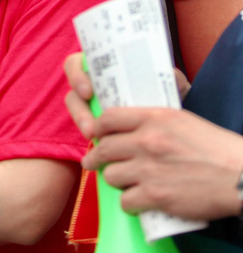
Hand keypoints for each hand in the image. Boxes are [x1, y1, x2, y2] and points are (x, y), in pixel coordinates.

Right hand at [64, 53, 191, 139]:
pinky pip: (88, 134)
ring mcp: (91, 107)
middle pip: (74, 93)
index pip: (77, 64)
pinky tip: (103, 152)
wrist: (171, 122)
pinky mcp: (96, 128)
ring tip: (95, 141)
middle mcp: (92, 86)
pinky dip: (93, 143)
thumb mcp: (165, 83)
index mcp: (101, 68)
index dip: (76, 76)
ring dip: (83, 128)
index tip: (88, 92)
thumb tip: (171, 75)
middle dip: (79, 112)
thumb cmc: (162, 93)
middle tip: (91, 129)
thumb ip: (168, 76)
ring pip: (77, 115)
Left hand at [83, 107, 242, 219]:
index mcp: (154, 118)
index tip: (96, 134)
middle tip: (93, 162)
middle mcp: (146, 141)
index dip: (98, 127)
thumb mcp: (181, 120)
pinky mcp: (156, 196)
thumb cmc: (215, 148)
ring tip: (121, 182)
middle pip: (104, 148)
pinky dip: (129, 203)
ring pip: (111, 175)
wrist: (239, 176)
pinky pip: (126, 201)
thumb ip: (154, 121)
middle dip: (96, 157)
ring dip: (114, 180)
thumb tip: (131, 127)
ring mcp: (149, 169)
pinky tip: (136, 201)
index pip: (109, 117)